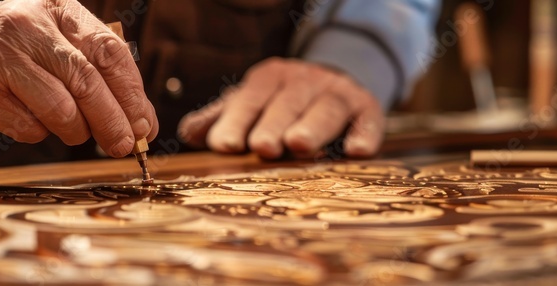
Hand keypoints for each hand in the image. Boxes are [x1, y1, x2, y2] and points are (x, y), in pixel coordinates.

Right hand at [0, 0, 156, 156]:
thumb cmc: (15, 50)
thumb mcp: (55, 40)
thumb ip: (97, 71)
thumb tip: (142, 121)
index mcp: (57, 9)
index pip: (109, 52)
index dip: (133, 94)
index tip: (146, 124)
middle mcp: (28, 26)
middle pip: (87, 82)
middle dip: (113, 121)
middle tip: (125, 146)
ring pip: (60, 108)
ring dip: (76, 131)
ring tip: (76, 134)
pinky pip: (27, 126)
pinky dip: (40, 133)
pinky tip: (35, 123)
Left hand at [178, 58, 384, 158]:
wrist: (334, 80)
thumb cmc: (281, 102)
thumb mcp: (250, 102)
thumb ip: (221, 118)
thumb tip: (188, 133)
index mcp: (270, 78)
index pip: (251, 98)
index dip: (238, 120)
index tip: (225, 145)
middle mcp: (305, 81)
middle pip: (288, 103)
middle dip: (274, 124)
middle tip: (263, 148)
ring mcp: (338, 92)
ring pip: (327, 108)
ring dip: (314, 127)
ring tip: (299, 146)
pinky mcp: (367, 108)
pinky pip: (367, 120)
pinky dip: (364, 135)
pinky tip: (356, 152)